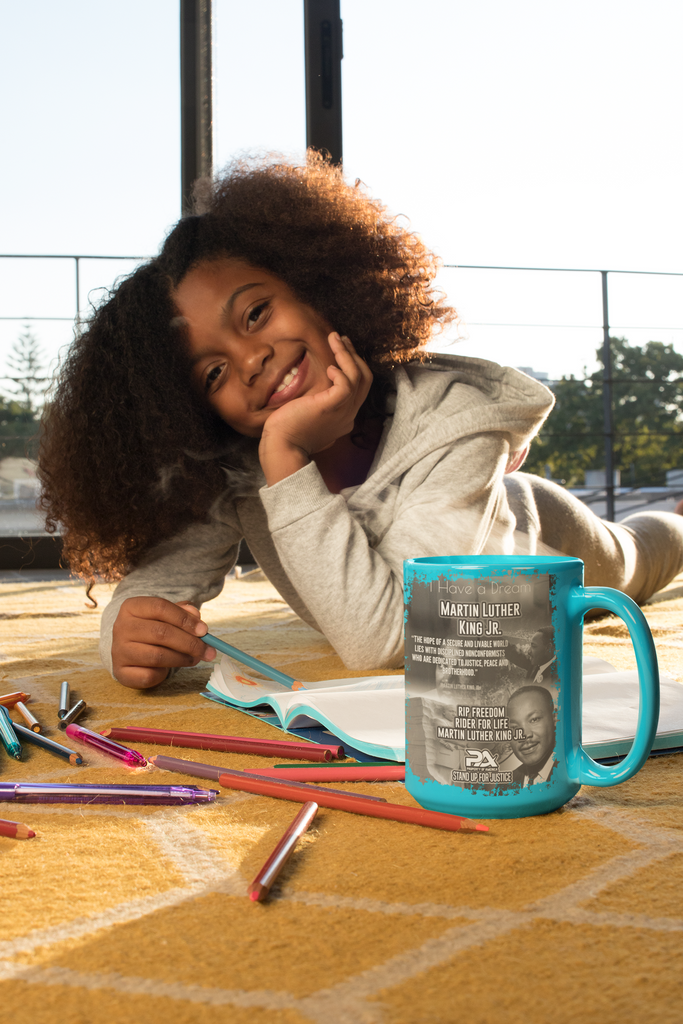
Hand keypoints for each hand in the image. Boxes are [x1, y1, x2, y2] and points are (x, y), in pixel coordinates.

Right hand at [111, 597, 215, 688]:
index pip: (160, 607)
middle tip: (208, 651)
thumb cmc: (151, 629)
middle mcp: (121, 627)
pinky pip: (149, 675)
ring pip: (157, 656)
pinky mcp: (121, 672)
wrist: (127, 650)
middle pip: (161, 633)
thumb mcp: (165, 615)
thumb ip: (182, 612)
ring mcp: (119, 651)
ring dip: (182, 659)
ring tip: (195, 658)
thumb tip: (196, 615)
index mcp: (131, 607)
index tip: (204, 630)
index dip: (185, 619)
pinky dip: (164, 674)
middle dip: (190, 643)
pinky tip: (168, 669)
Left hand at [259, 333, 372, 484]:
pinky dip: (341, 371)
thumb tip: (314, 393)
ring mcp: (343, 412)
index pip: (359, 388)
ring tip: (335, 338)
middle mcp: (348, 415)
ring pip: (358, 377)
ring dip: (347, 355)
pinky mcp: (332, 407)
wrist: (282, 448)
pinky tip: (329, 367)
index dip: (353, 366)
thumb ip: (317, 406)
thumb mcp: (308, 417)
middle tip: (341, 339)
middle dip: (354, 355)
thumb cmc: (288, 434)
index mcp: (344, 418)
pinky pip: (347, 384)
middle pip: (364, 380)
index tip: (341, 351)